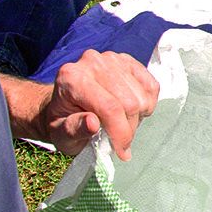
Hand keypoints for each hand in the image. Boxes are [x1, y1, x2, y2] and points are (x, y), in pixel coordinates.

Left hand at [26, 49, 159, 158]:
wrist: (65, 103)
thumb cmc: (62, 122)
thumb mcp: (61, 134)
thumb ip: (74, 129)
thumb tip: (92, 123)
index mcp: (72, 77)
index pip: (109, 107)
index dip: (121, 133)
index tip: (122, 152)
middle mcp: (92, 61)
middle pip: (129, 103)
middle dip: (128, 129)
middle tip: (120, 142)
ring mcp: (112, 58)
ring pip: (142, 96)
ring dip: (137, 118)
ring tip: (122, 125)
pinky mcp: (127, 61)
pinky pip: (151, 86)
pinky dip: (147, 104)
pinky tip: (132, 112)